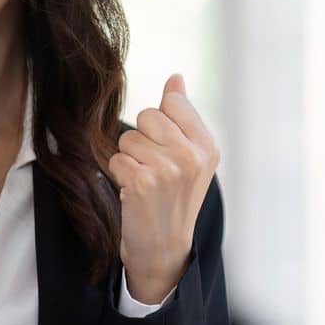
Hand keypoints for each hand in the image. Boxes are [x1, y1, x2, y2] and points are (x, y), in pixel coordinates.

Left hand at [105, 75, 219, 303]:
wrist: (164, 247)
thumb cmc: (174, 196)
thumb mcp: (189, 156)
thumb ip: (182, 115)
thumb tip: (176, 78)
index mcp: (208, 146)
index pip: (172, 102)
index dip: (161, 123)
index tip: (168, 149)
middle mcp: (192, 156)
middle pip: (148, 115)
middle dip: (143, 138)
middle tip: (154, 167)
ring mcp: (167, 170)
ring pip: (128, 137)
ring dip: (129, 158)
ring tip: (145, 181)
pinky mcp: (141, 182)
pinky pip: (116, 158)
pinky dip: (119, 174)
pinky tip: (133, 192)